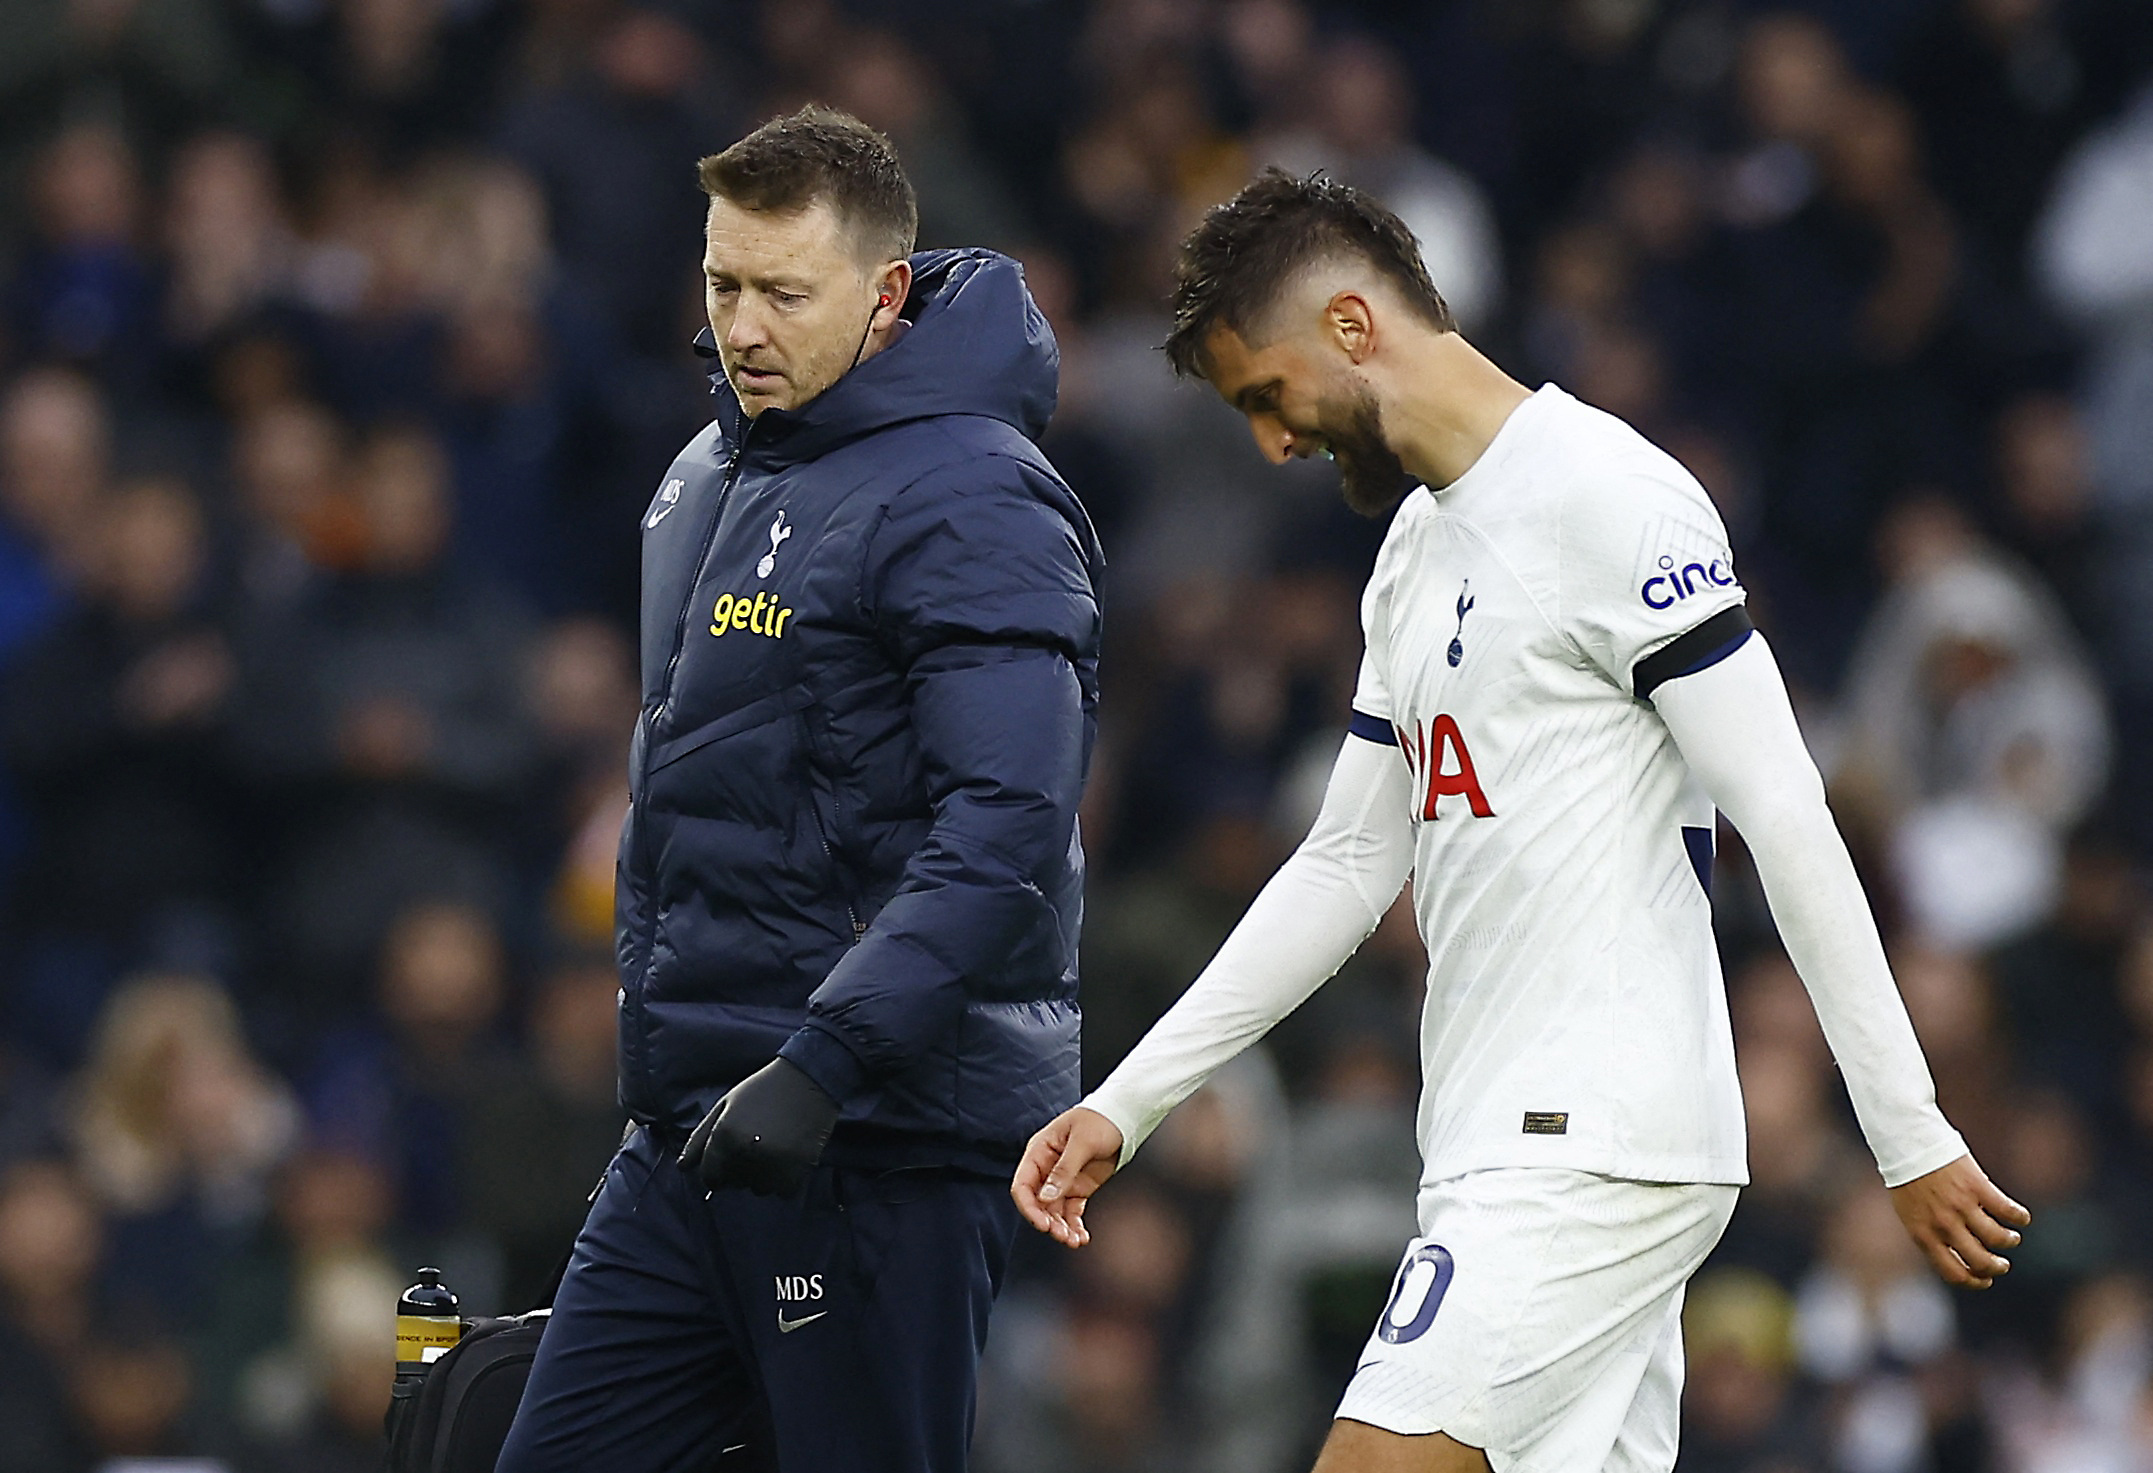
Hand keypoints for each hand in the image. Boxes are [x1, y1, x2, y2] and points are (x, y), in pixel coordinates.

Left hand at [678, 1058, 838, 1196]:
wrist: (808, 1079)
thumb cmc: (763, 1089)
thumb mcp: (725, 1105)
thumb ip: (700, 1138)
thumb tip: (682, 1167)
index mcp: (724, 1135)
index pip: (710, 1177)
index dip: (718, 1169)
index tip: (731, 1156)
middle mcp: (745, 1153)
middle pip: (734, 1184)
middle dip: (740, 1169)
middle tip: (757, 1143)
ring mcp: (771, 1165)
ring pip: (759, 1189)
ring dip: (763, 1176)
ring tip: (774, 1147)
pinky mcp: (796, 1171)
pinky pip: (783, 1191)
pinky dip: (785, 1179)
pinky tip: (789, 1155)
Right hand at [1011, 1106, 1122, 1247]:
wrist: (1123, 1119)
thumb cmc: (1099, 1120)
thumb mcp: (1082, 1142)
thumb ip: (1064, 1169)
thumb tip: (1046, 1196)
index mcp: (1039, 1152)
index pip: (1023, 1185)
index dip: (1029, 1207)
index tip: (1042, 1224)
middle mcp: (1047, 1169)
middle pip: (1038, 1204)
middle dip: (1049, 1222)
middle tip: (1063, 1236)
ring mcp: (1063, 1181)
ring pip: (1055, 1212)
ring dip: (1062, 1228)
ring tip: (1074, 1241)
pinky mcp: (1079, 1189)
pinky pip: (1072, 1212)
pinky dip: (1075, 1225)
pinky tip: (1082, 1237)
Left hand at [1889, 1153, 2029, 1288]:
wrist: (1908, 1144)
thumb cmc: (1910, 1180)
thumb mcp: (1911, 1214)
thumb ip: (1933, 1236)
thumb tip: (1960, 1258)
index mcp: (1923, 1235)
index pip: (1954, 1273)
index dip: (1975, 1282)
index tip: (1986, 1280)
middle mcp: (1944, 1224)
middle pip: (1981, 1261)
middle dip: (1997, 1267)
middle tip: (2003, 1264)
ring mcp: (1961, 1206)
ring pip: (1998, 1238)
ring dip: (2009, 1241)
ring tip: (2010, 1237)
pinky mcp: (1977, 1187)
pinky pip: (2008, 1211)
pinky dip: (2020, 1217)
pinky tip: (2020, 1217)